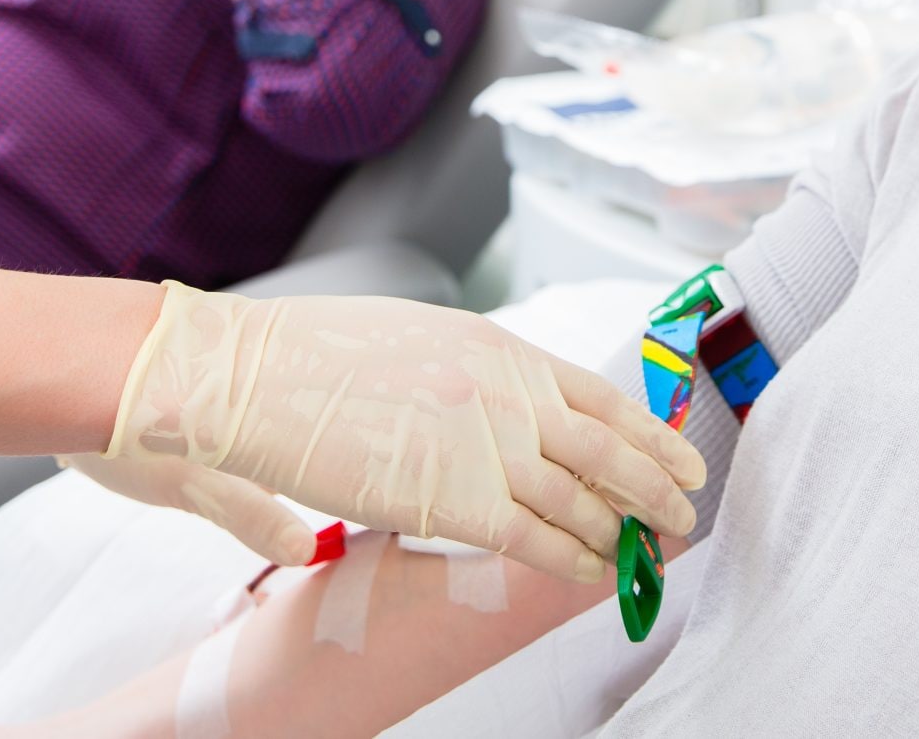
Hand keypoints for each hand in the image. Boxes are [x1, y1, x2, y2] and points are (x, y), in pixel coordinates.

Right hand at [87, 284, 705, 583]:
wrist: (232, 375)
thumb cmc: (293, 358)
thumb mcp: (397, 344)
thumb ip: (445, 386)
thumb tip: (465, 422)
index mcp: (489, 346)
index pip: (594, 390)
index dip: (644, 428)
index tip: (676, 451)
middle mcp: (499, 387)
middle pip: (606, 441)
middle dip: (655, 480)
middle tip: (686, 508)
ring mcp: (479, 440)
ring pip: (580, 493)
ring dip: (626, 525)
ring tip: (655, 548)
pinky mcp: (448, 494)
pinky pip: (533, 536)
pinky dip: (575, 558)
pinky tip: (599, 573)